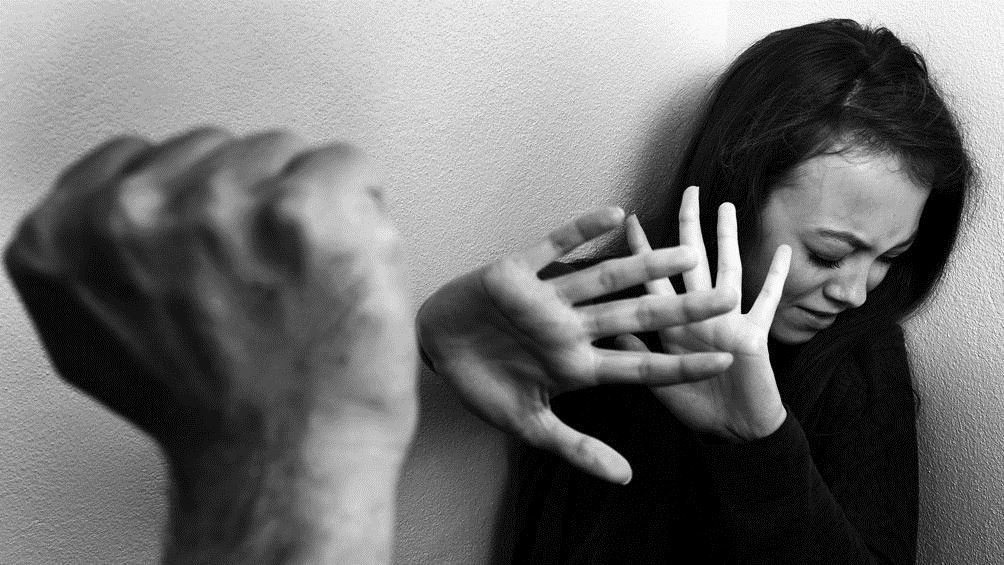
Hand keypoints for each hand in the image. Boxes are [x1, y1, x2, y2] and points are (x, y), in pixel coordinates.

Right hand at [5, 128, 416, 562]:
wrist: (281, 462)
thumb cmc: (210, 419)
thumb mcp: (97, 338)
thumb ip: (97, 257)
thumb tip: (121, 211)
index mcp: (70, 235)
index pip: (142, 154)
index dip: (194, 203)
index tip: (220, 244)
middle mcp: (139, 211)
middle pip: (222, 150)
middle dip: (252, 203)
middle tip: (267, 278)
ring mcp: (223, 205)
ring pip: (286, 154)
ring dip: (307, 206)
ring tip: (304, 280)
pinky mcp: (306, 210)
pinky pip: (348, 165)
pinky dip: (362, 210)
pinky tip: (344, 266)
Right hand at [417, 207, 738, 482]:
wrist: (435, 350)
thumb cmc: (483, 388)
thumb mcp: (530, 426)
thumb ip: (578, 449)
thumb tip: (626, 479)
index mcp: (578, 364)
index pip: (640, 363)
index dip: (682, 361)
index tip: (727, 358)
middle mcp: (571, 327)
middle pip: (636, 315)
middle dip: (680, 308)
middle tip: (728, 297)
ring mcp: (549, 298)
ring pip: (605, 278)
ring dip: (644, 264)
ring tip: (687, 250)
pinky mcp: (520, 271)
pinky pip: (555, 246)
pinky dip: (582, 232)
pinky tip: (616, 215)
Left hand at [622, 186, 790, 440]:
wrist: (733, 433)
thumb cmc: (695, 409)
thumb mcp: (656, 382)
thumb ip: (636, 355)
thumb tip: (611, 328)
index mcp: (672, 322)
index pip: (654, 278)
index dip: (643, 251)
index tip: (631, 220)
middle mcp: (699, 313)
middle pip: (692, 260)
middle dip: (689, 227)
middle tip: (688, 191)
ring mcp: (728, 320)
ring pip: (728, 269)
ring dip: (728, 239)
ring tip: (727, 207)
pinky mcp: (754, 334)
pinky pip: (767, 301)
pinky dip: (776, 278)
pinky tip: (784, 252)